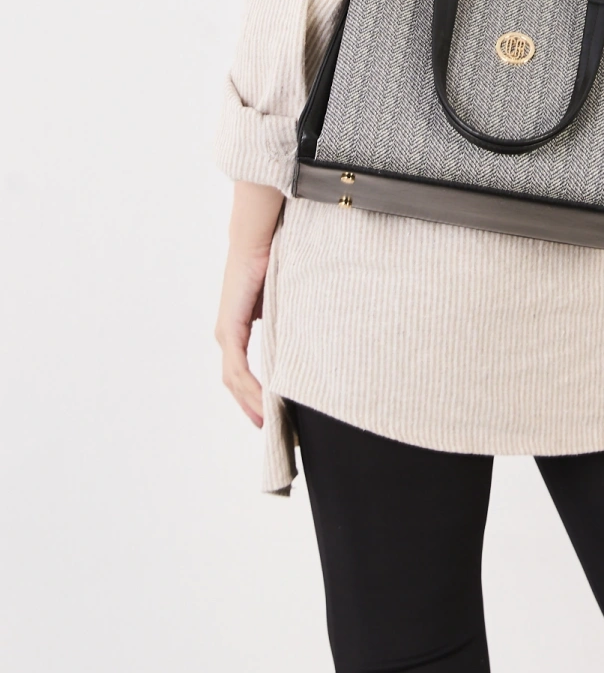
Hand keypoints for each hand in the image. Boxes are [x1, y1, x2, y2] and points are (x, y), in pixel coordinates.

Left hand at [215, 246, 269, 426]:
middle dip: (254, 409)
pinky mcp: (229, 330)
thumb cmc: (273, 260)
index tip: (274, 418)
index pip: (243, 373)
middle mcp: (227, 335)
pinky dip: (251, 390)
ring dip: (252, 405)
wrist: (256, 238)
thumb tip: (308, 336)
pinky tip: (265, 404)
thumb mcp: (282, 300)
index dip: (255, 397)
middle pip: (236, 385)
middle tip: (276, 433)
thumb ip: (286, 320)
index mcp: (238, 329)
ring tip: (272, 426)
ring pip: (236, 381)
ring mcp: (226, 334)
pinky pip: (238, 369)